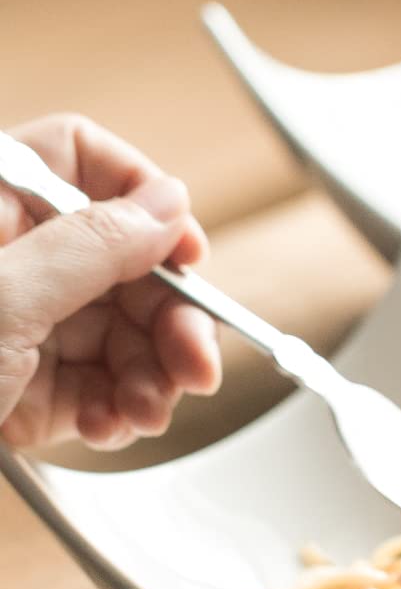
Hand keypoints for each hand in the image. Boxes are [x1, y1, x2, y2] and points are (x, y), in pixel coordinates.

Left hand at [0, 115, 219, 450]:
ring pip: (123, 330)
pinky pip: (99, 387)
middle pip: (126, 261)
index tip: (186, 255)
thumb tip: (167, 203)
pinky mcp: (24, 390)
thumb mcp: (1, 301)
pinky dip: (118, 410)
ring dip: (152, 375)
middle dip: (168, 317)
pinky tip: (111, 427)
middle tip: (194, 362)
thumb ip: (92, 246)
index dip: (145, 200)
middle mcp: (9, 260)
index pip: (83, 162)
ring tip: (147, 410)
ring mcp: (18, 326)